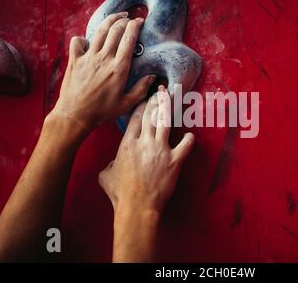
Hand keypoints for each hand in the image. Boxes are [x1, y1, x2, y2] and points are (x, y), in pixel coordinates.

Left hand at [49, 12, 154, 132]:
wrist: (75, 115)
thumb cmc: (101, 112)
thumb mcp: (126, 104)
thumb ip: (141, 89)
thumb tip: (152, 77)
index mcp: (119, 68)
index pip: (129, 39)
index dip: (135, 26)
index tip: (140, 21)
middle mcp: (104, 58)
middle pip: (115, 30)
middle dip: (123, 20)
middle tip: (129, 18)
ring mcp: (88, 58)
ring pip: (99, 31)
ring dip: (108, 21)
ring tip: (115, 18)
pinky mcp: (74, 61)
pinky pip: (77, 42)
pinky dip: (83, 38)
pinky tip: (88, 42)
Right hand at [98, 85, 194, 214]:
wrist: (137, 206)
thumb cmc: (120, 193)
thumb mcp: (106, 176)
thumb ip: (109, 165)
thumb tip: (112, 164)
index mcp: (128, 144)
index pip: (136, 118)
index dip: (142, 105)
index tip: (146, 97)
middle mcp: (145, 142)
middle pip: (151, 115)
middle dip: (156, 100)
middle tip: (160, 90)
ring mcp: (161, 150)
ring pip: (166, 122)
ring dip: (168, 107)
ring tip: (171, 96)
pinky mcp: (175, 161)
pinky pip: (185, 146)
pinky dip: (189, 140)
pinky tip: (191, 135)